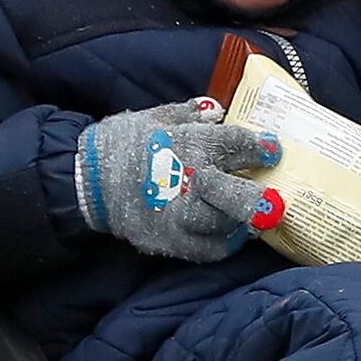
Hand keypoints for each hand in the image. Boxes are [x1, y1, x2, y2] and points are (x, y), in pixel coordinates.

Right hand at [75, 102, 284, 261]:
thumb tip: (217, 110)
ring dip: (242, 222)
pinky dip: (223, 244)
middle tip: (275, 201)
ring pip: (221, 225)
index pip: (232, 144)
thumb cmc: (122, 144)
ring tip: (255, 217)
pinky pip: (205, 250)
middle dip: (256, 198)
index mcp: (184, 145)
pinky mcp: (167, 242)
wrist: (85, 181)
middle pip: (230, 193)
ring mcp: (175, 216)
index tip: (273, 150)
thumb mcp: (155, 117)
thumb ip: (190, 114)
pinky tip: (232, 234)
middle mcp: (183, 182)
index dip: (258, 147)